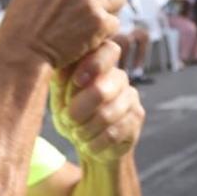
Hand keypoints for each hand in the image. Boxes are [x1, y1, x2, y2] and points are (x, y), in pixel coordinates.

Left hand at [54, 40, 144, 163]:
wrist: (90, 144)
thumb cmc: (72, 114)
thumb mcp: (60, 96)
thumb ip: (62, 80)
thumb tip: (59, 64)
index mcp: (100, 64)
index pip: (108, 51)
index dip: (93, 65)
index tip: (77, 82)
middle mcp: (120, 77)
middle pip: (101, 91)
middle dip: (77, 111)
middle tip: (68, 120)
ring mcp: (132, 98)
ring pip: (106, 116)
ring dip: (84, 131)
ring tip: (77, 134)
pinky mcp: (137, 119)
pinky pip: (113, 134)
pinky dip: (94, 144)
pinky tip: (89, 144)